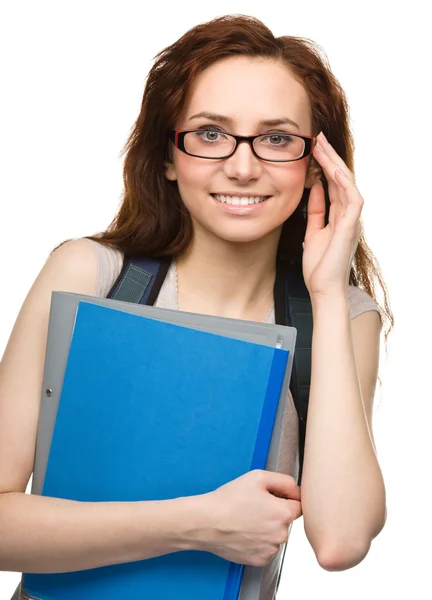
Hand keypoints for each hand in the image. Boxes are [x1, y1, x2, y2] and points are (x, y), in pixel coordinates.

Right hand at [199, 470, 301, 566]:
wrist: (206, 522)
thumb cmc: (229, 499)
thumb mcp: (258, 477)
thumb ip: (285, 481)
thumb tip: (297, 491)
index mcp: (283, 513)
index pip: (299, 505)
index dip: (285, 498)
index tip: (271, 497)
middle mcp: (281, 535)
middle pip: (287, 521)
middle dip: (276, 513)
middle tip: (255, 506)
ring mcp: (270, 550)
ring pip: (277, 535)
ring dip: (268, 528)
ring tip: (247, 519)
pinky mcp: (260, 560)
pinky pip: (267, 548)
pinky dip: (259, 541)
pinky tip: (245, 532)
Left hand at [302, 131, 363, 298]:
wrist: (323, 288)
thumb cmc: (318, 265)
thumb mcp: (313, 232)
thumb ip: (317, 210)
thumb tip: (315, 189)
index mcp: (340, 216)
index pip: (333, 183)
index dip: (324, 165)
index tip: (313, 148)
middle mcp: (349, 215)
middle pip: (341, 179)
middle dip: (329, 157)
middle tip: (317, 138)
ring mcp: (352, 220)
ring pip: (347, 184)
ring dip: (334, 164)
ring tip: (322, 146)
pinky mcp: (351, 227)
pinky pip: (352, 200)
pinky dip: (344, 184)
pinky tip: (333, 170)